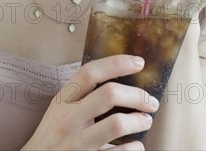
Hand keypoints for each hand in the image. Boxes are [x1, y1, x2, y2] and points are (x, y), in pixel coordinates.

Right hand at [21, 55, 158, 150]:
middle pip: (110, 94)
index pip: (90, 72)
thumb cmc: (54, 135)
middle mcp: (68, 120)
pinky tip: (135, 145)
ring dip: (140, 121)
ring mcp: (77, 144)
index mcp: (62, 101)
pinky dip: (135, 148)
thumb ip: (81, 94)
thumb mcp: (60, 109)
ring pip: (118, 124)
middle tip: (151, 101)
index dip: (117, 63)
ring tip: (146, 121)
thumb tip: (119, 76)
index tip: (139, 62)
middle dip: (137, 95)